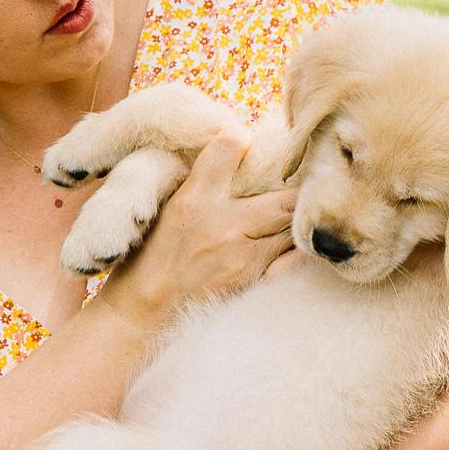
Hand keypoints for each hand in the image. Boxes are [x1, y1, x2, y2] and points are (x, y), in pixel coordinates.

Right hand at [99, 129, 294, 326]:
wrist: (144, 311)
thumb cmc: (154, 254)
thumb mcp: (170, 206)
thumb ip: (203, 177)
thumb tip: (236, 142)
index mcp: (194, 200)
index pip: (227, 148)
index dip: (241, 139)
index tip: (248, 142)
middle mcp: (223, 225)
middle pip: (284, 195)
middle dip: (297, 187)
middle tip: (305, 180)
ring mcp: (244, 258)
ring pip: (294, 225)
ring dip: (299, 216)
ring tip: (302, 208)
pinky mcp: (253, 283)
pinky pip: (294, 258)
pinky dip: (299, 246)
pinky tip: (294, 239)